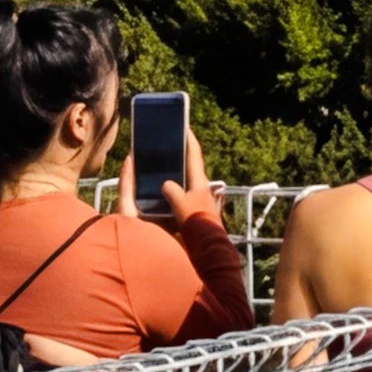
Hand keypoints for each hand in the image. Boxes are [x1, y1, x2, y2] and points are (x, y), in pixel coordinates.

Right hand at [151, 114, 220, 232]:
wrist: (207, 244)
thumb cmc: (196, 222)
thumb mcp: (180, 204)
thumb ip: (172, 191)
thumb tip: (166, 183)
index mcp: (200, 180)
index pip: (194, 154)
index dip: (189, 139)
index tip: (185, 126)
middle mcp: (201, 186)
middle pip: (191, 164)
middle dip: (182, 154)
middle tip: (171, 144)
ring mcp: (199, 197)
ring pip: (186, 178)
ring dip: (177, 171)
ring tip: (163, 165)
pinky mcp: (194, 207)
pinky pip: (182, 191)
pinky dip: (174, 186)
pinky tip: (163, 190)